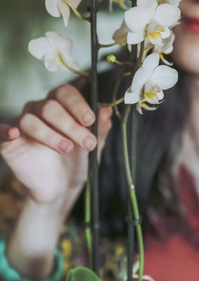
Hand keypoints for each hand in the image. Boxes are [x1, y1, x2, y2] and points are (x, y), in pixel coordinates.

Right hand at [0, 84, 111, 205]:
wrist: (62, 188)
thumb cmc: (78, 159)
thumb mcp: (94, 144)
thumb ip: (101, 127)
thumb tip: (107, 110)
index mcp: (61, 103)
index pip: (66, 93)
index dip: (78, 104)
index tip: (90, 120)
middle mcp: (40, 109)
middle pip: (50, 107)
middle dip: (70, 125)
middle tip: (86, 142)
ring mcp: (23, 124)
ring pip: (30, 120)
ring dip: (50, 134)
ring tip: (66, 149)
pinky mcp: (9, 142)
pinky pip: (3, 130)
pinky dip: (6, 130)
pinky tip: (15, 134)